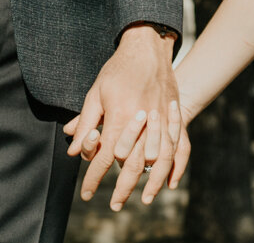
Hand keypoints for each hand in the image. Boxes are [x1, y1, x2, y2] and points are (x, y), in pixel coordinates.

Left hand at [63, 23, 180, 208]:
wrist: (147, 49)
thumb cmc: (117, 71)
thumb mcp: (96, 93)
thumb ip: (85, 122)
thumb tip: (74, 150)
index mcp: (119, 116)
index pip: (105, 156)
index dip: (95, 178)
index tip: (87, 193)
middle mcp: (143, 122)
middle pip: (133, 164)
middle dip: (123, 188)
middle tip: (115, 205)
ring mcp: (162, 120)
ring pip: (159, 160)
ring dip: (151, 183)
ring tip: (143, 199)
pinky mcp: (174, 116)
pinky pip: (179, 147)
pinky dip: (176, 166)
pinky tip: (170, 182)